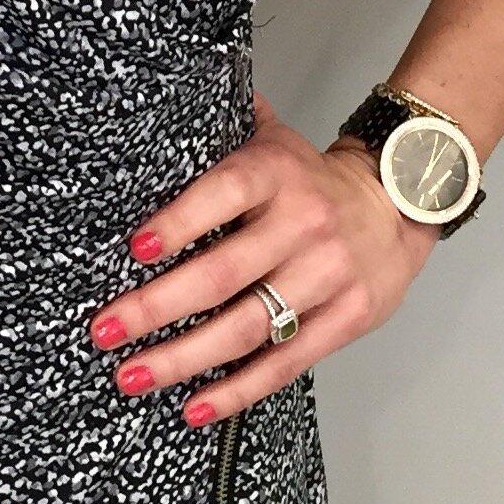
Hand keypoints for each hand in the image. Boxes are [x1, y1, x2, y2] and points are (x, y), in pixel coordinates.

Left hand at [87, 93, 438, 426]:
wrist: (399, 205)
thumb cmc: (313, 179)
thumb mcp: (275, 140)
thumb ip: (226, 126)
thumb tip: (169, 96)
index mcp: (277, 173)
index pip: (223, 192)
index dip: (179, 221)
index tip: (135, 249)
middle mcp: (302, 224)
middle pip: (222, 273)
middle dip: (156, 307)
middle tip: (105, 330)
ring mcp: (326, 276)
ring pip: (246, 326)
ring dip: (183, 358)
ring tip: (132, 375)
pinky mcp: (346, 320)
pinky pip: (284, 363)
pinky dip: (238, 389)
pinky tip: (195, 406)